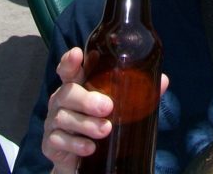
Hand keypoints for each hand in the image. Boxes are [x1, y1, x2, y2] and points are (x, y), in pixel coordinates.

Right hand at [42, 47, 169, 173]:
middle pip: (67, 92)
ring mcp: (54, 121)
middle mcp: (62, 99)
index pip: (69, 68)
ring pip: (64, 117)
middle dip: (86, 99)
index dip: (69, 60)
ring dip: (86, 124)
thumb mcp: (118, 106)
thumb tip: (162, 80)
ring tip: (105, 130)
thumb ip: (137, 93)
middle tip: (107, 107)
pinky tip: (90, 148)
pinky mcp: (50, 143)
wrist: (83, 158)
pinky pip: (58, 140)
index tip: (77, 54)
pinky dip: (75, 144)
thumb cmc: (100, 122)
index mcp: (77, 84)